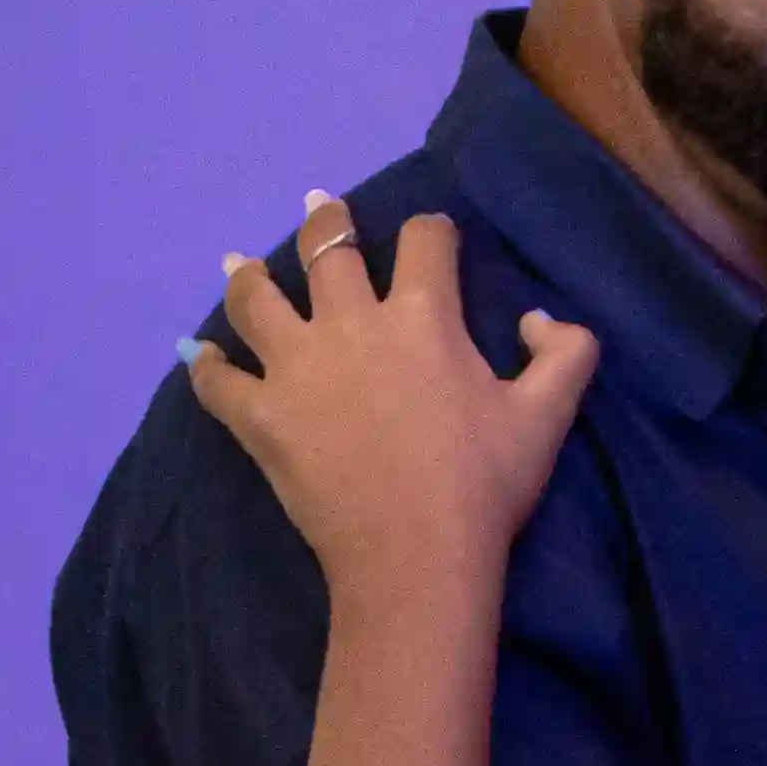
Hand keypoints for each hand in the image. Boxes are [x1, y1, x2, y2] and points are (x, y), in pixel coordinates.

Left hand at [188, 196, 595, 603]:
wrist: (416, 557)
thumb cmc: (484, 486)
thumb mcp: (548, 416)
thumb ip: (566, 353)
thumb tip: (537, 318)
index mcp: (422, 316)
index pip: (424, 241)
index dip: (433, 230)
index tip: (434, 237)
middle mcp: (350, 325)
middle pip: (327, 249)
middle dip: (326, 222)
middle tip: (320, 208)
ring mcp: (295, 368)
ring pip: (255, 299)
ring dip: (249, 277)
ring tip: (242, 267)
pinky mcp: (260, 417)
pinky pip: (218, 382)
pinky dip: (206, 366)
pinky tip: (200, 354)